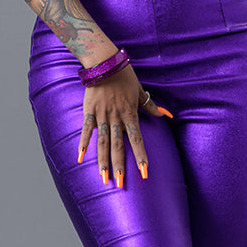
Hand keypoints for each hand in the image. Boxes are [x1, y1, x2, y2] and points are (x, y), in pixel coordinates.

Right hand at [78, 64, 171, 187]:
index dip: (141, 157)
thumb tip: (167, 115)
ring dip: (103, 161)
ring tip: (103, 178)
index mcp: (130, 114)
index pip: (137, 140)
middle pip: (118, 146)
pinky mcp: (89, 112)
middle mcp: (116, 118)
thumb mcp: (140, 91)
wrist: (104, 63)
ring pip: (102, 143)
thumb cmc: (125, 77)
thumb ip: (152, 106)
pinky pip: (85, 130)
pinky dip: (82, 144)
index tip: (144, 173)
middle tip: (120, 184)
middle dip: (119, 166)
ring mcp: (101, 116)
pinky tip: (80, 158)